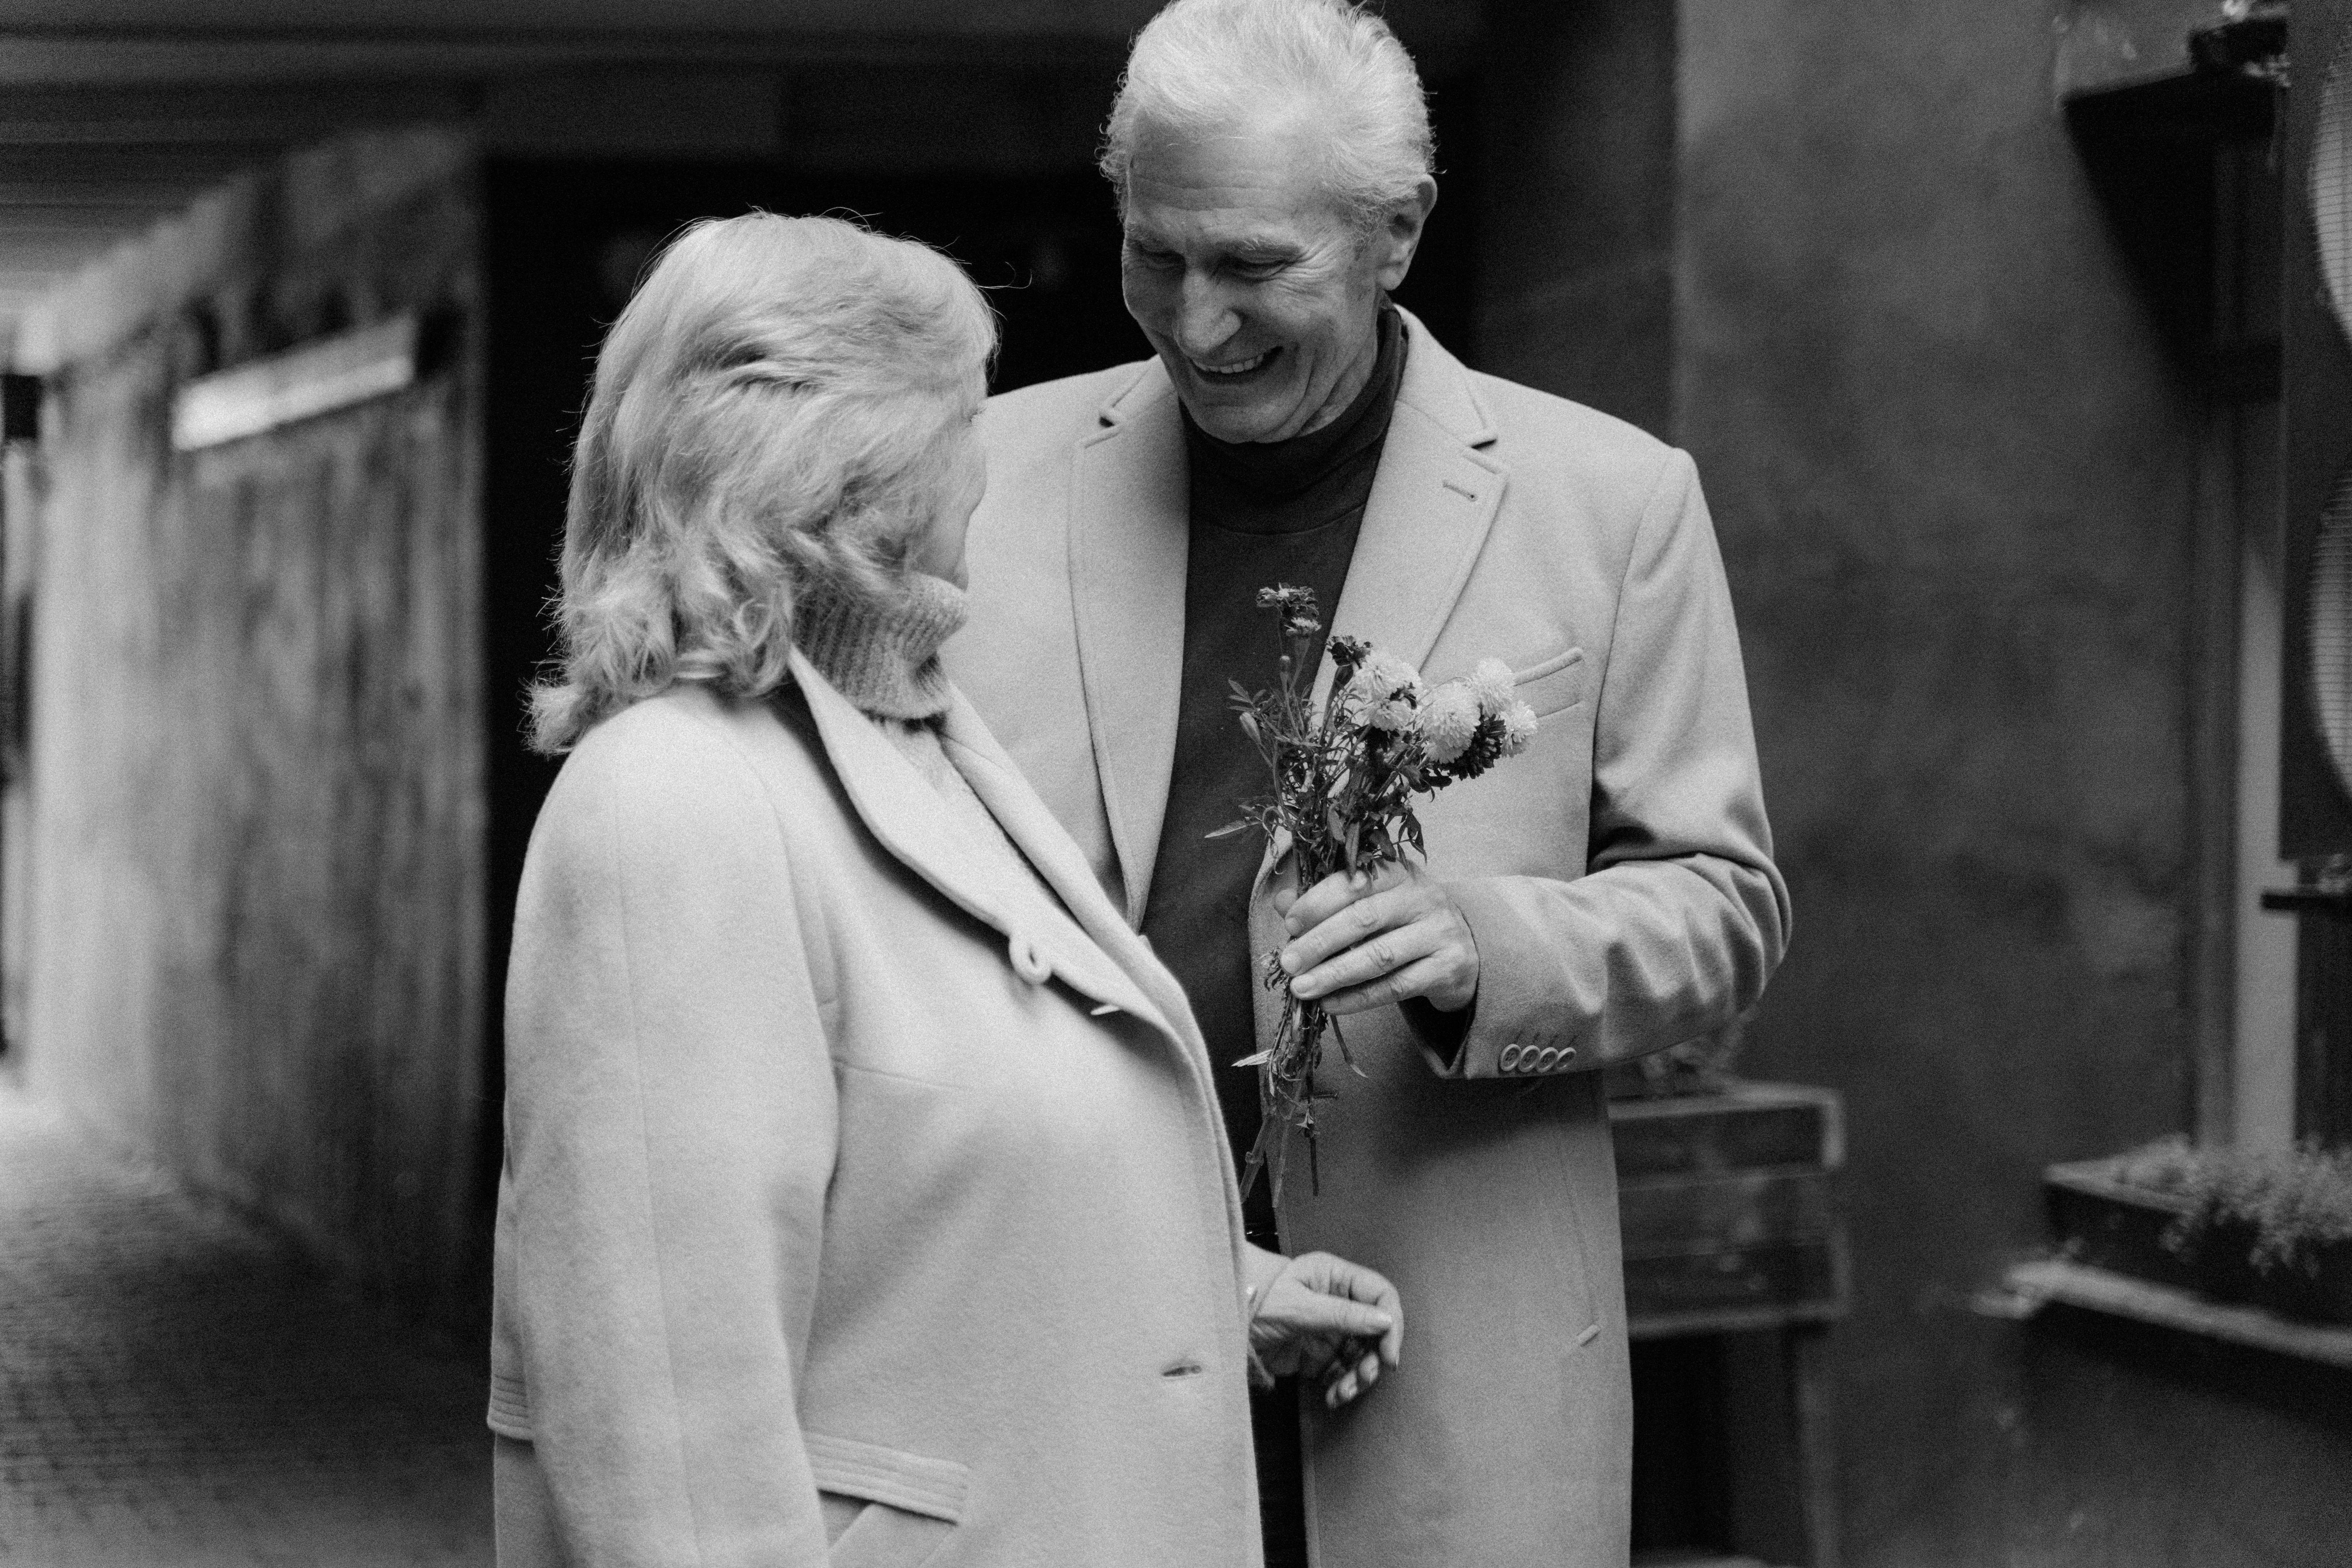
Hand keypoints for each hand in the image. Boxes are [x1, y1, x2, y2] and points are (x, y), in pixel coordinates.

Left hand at [1249, 1251, 1403, 1408]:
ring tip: (1344, 1392)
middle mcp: (1337, 1302)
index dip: (1392, 1323)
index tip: (1388, 1355)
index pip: (1380, 1294)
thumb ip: (1342, 1314)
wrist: (1222, 1323)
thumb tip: (1385, 1321)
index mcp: (1335, 1277)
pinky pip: (1341, 1372)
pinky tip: (1334, 1397)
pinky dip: (1342, 1386)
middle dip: (1373, 1357)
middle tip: (1363, 1378)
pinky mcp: (1318, 1353)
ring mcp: (1329, 1329)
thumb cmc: (1255, 1301)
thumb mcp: (1298, 1307)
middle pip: (1376, 1330)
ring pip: (1361, 1355)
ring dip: (1358, 1377)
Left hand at [1275, 860, 1478, 1015]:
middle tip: (1288, 962)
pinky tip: (1331, 1004)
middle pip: (1364, 918)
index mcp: (1398, 872)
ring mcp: (1439, 932)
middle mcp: (1422, 896)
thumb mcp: (1371, 903)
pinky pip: (1395, 986)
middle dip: (1320, 942)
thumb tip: (1282, 902)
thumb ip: (1326, 901)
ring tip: (1301, 988)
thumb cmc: (1403, 922)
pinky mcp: (1448, 967)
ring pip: (1379, 955)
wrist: (1463, 951)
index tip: (1290, 924)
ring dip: (1334, 974)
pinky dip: (1359, 998)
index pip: (1354, 880)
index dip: (1318, 902)